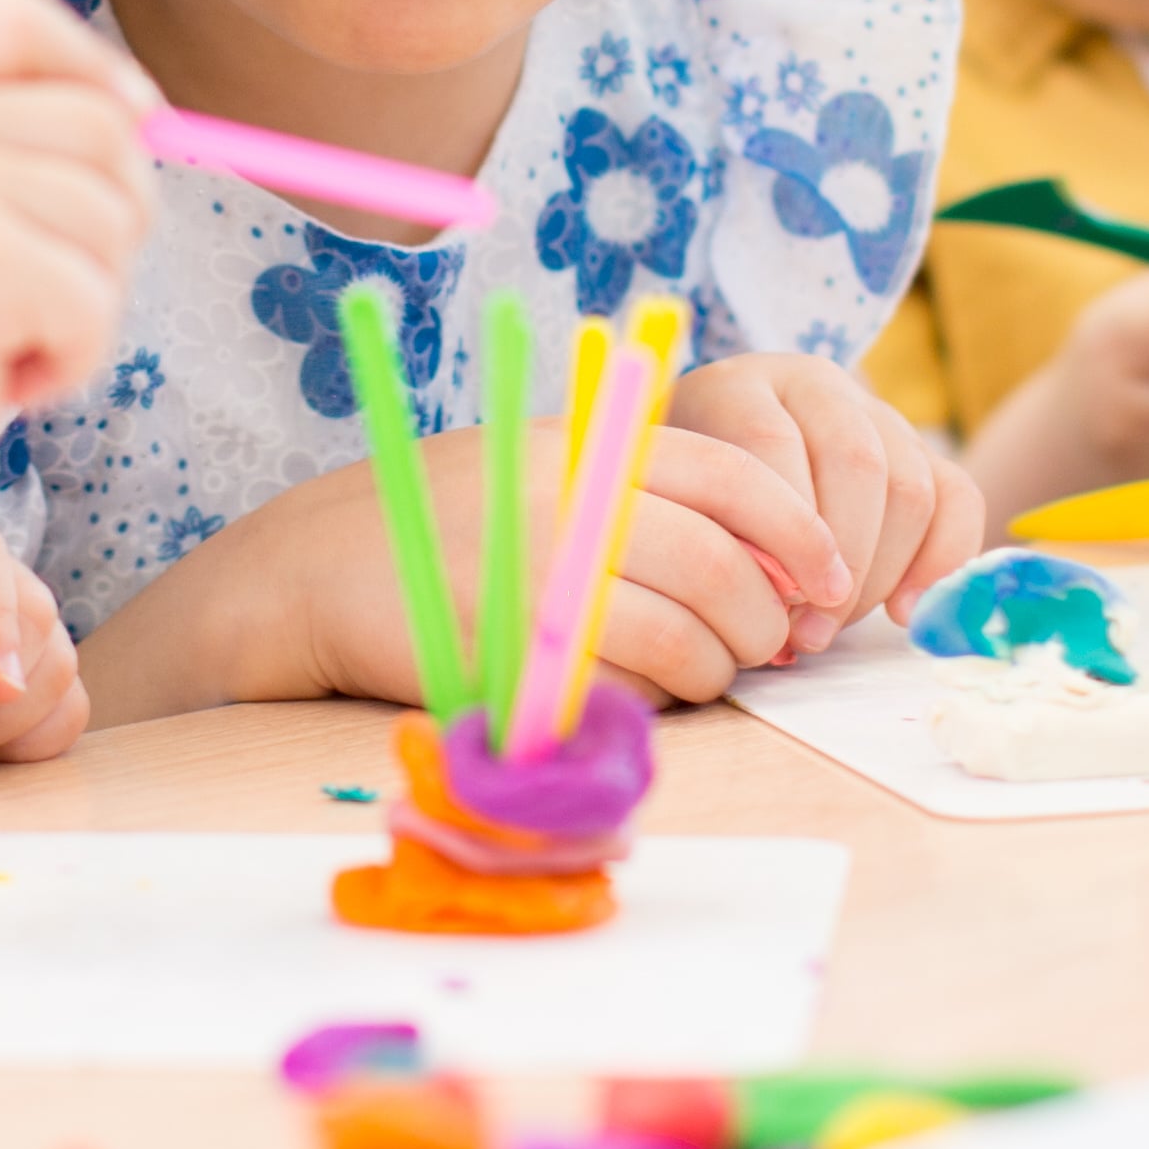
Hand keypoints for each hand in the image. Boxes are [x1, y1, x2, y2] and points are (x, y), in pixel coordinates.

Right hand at [0, 0, 156, 496]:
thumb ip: (17, 149)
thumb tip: (153, 120)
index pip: (23, 18)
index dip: (97, 65)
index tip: (139, 122)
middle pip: (104, 126)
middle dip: (117, 219)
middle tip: (52, 290)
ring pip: (114, 219)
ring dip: (88, 302)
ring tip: (5, 338)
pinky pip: (95, 300)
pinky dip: (73, 358)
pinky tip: (1, 376)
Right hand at [100, 408, 938, 719]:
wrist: (319, 568)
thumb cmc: (449, 521)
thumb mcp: (544, 467)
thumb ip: (639, 488)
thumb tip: (766, 548)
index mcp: (590, 447)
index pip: (735, 478)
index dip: (800, 534)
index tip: (829, 581)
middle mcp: (572, 501)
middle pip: (725, 565)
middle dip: (768, 618)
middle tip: (772, 643)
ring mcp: (542, 578)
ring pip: (688, 636)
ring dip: (720, 668)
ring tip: (709, 671)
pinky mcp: (517, 653)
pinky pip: (628, 690)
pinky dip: (658, 702)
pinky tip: (645, 691)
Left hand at [660, 352, 985, 649]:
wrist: (718, 456)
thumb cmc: (690, 497)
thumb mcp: (678, 504)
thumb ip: (713, 536)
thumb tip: (778, 604)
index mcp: (740, 385)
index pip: (771, 443)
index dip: (781, 531)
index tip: (777, 601)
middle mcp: (815, 384)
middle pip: (857, 462)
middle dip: (842, 560)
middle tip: (812, 628)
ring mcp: (875, 412)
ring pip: (910, 486)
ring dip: (881, 573)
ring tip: (837, 624)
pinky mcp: (921, 449)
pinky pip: (958, 498)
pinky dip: (941, 561)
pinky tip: (903, 612)